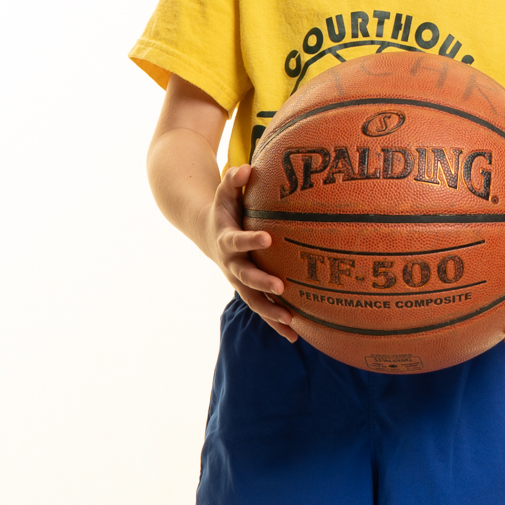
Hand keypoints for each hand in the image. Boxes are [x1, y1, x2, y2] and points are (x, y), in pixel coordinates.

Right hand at [207, 164, 299, 341]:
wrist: (208, 234)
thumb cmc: (224, 209)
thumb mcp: (224, 192)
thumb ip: (233, 180)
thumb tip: (246, 168)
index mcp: (226, 240)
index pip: (238, 241)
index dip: (251, 240)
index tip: (268, 238)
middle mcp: (231, 265)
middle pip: (245, 277)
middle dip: (262, 282)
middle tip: (280, 286)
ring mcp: (239, 280)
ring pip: (254, 300)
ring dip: (270, 312)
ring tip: (291, 322)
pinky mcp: (249, 290)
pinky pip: (263, 308)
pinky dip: (276, 322)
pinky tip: (295, 336)